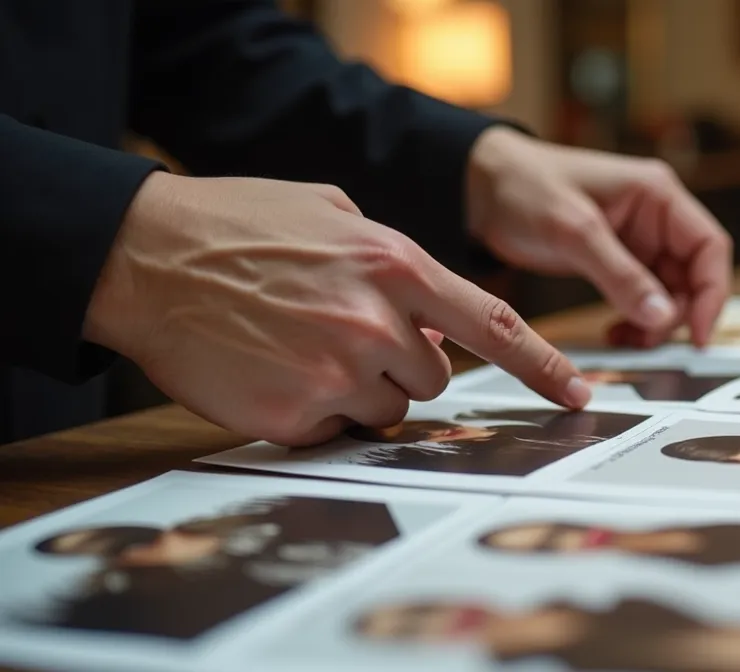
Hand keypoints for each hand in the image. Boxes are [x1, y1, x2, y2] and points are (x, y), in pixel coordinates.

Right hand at [84, 173, 588, 445]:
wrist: (146, 257)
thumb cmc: (241, 226)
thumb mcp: (335, 213)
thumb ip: (397, 261)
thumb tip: (435, 314)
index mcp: (397, 265)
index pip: (495, 325)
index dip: (543, 366)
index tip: (578, 393)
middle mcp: (377, 323)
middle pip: (434, 380)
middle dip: (402, 366)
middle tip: (347, 335)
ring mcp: (336, 373)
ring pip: (386, 411)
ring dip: (359, 390)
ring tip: (302, 347)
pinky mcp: (293, 415)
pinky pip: (333, 430)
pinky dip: (312, 410)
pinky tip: (272, 368)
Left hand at [466, 127, 731, 346]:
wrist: (481, 188)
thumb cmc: (525, 187)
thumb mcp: (574, 231)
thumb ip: (621, 275)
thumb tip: (663, 316)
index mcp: (658, 194)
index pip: (710, 247)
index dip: (713, 294)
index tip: (698, 335)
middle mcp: (657, 216)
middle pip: (695, 276)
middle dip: (678, 314)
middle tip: (645, 339)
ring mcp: (639, 240)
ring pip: (670, 293)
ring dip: (656, 323)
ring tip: (622, 338)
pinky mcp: (618, 260)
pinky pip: (644, 297)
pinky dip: (636, 319)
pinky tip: (614, 332)